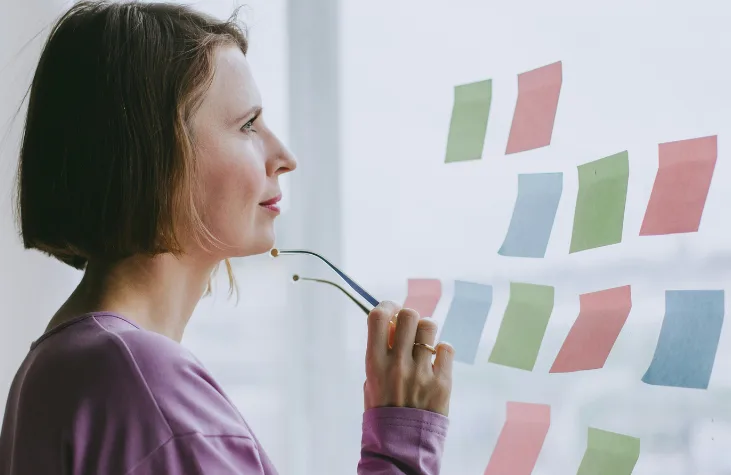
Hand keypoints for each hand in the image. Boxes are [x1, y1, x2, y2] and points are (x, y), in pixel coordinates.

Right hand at [363, 301, 453, 416]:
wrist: (402, 444)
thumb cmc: (384, 409)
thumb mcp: (371, 380)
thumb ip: (381, 352)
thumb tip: (395, 325)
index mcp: (375, 363)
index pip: (378, 317)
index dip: (386, 305)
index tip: (391, 309)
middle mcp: (397, 364)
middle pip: (408, 315)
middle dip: (409, 316)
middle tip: (409, 328)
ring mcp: (421, 372)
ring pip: (429, 327)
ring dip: (426, 331)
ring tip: (424, 344)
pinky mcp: (442, 382)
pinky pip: (446, 348)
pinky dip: (441, 351)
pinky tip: (435, 362)